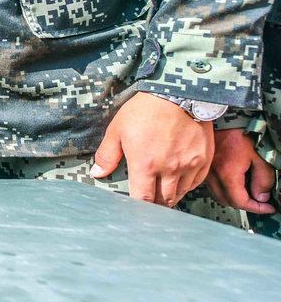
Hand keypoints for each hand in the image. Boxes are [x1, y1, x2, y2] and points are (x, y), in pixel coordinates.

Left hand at [92, 92, 214, 205]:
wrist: (178, 94)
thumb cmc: (145, 111)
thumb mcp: (117, 130)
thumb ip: (107, 155)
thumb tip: (97, 173)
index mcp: (145, 165)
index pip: (143, 200)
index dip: (138, 207)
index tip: (134, 207)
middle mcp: (169, 170)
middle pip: (163, 201)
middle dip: (154, 205)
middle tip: (148, 200)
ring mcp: (189, 166)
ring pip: (180, 194)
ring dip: (170, 196)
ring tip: (161, 191)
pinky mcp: (203, 160)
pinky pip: (195, 183)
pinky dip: (186, 186)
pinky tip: (177, 180)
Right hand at [204, 129, 276, 214]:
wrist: (221, 116)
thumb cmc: (239, 131)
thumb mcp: (260, 155)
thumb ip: (263, 179)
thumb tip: (261, 196)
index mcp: (227, 173)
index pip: (240, 201)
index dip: (257, 208)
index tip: (267, 208)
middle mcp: (212, 174)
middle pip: (227, 201)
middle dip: (245, 205)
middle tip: (260, 202)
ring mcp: (205, 170)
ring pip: (218, 195)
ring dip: (233, 198)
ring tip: (248, 193)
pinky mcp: (202, 166)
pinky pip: (212, 185)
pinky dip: (223, 190)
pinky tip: (234, 183)